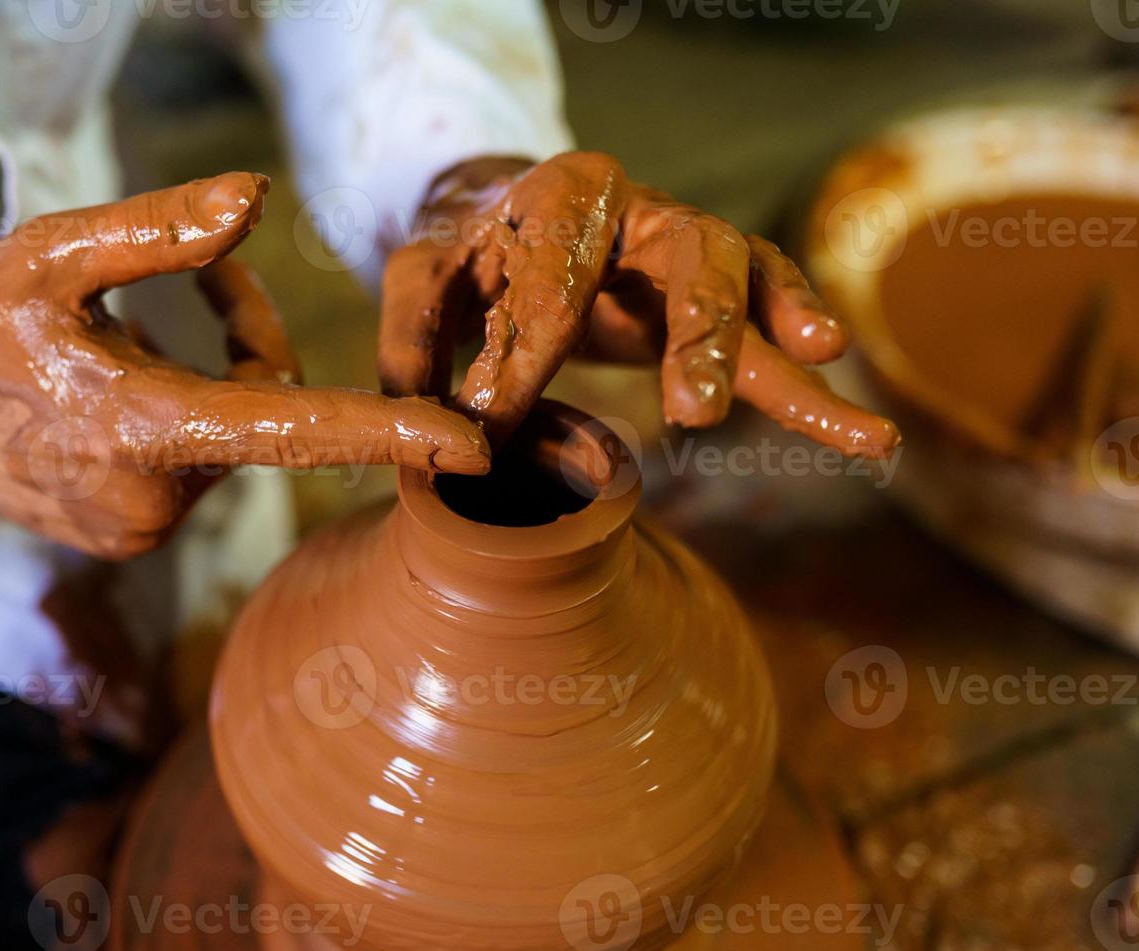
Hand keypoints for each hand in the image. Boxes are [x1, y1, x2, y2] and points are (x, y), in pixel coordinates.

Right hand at [0, 173, 488, 558]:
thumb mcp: (51, 255)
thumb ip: (156, 231)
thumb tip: (255, 201)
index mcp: (143, 428)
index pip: (292, 431)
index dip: (389, 433)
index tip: (471, 447)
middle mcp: (155, 498)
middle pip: (266, 412)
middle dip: (251, 346)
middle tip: (198, 285)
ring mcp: (144, 531)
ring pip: (234, 439)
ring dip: (215, 379)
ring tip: (126, 341)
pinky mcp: (134, 539)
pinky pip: (202, 466)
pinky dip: (191, 417)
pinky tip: (117, 391)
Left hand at [378, 152, 899, 455]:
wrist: (512, 225)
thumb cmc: (469, 258)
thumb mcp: (423, 281)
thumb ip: (415, 339)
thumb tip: (448, 433)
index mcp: (565, 192)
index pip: (554, 280)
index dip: (522, 358)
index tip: (492, 423)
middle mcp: (645, 207)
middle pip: (693, 255)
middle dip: (699, 333)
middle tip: (696, 412)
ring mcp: (690, 246)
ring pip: (746, 285)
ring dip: (771, 345)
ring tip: (817, 378)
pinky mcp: (716, 293)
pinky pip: (774, 323)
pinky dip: (808, 369)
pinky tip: (860, 428)